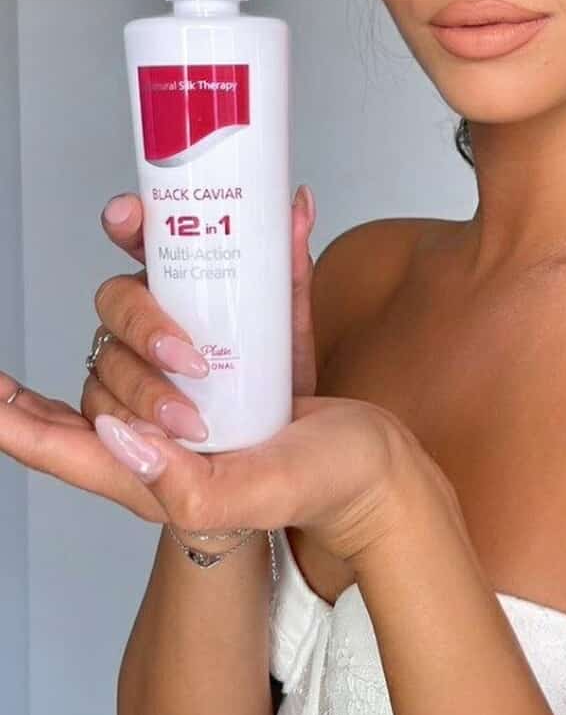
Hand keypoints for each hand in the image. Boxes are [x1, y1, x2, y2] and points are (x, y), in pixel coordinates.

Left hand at [0, 185, 426, 562]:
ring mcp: (209, 370)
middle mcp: (167, 411)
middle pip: (107, 361)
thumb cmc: (320, 488)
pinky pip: (242, 282)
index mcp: (151, 459)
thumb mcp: (256, 495)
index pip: (56, 437)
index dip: (10, 412)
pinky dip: (264, 249)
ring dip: (169, 288)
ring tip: (206, 280)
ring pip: (156, 309)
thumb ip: (189, 483)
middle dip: (134, 346)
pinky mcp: (254, 338)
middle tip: (193, 364)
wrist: (379, 465)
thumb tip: (122, 435)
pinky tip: (284, 219)